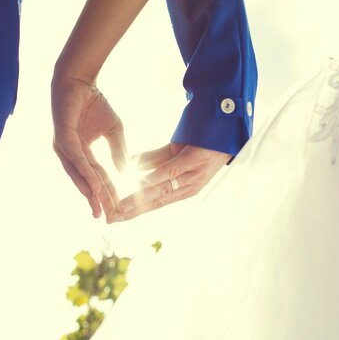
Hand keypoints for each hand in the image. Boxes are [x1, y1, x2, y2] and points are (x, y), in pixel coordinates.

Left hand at [51, 76, 126, 218]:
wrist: (80, 80)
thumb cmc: (94, 103)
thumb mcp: (114, 130)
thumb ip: (118, 150)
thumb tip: (125, 171)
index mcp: (81, 154)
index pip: (96, 177)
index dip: (107, 192)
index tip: (118, 209)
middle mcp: (70, 154)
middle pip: (86, 181)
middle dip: (97, 199)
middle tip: (108, 217)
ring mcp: (64, 147)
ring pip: (79, 174)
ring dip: (90, 191)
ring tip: (100, 207)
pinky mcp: (61, 137)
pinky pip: (75, 159)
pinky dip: (85, 172)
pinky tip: (94, 184)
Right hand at [108, 143, 231, 222]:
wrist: (225, 120)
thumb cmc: (199, 138)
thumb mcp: (173, 151)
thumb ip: (152, 160)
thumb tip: (131, 164)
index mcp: (184, 187)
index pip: (156, 202)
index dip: (135, 211)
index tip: (116, 217)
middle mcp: (189, 186)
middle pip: (157, 202)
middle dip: (134, 211)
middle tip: (113, 219)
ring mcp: (193, 174)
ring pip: (162, 190)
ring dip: (140, 200)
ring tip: (122, 207)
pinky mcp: (195, 160)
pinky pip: (172, 171)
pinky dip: (155, 178)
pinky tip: (141, 183)